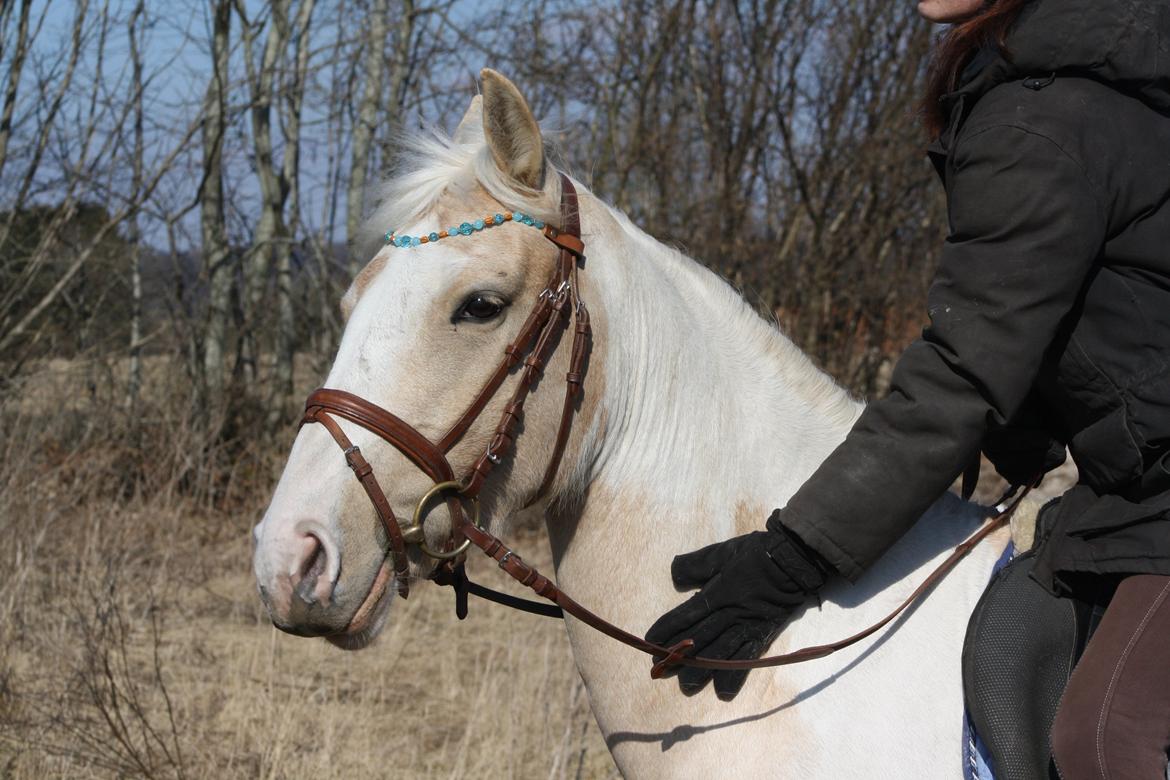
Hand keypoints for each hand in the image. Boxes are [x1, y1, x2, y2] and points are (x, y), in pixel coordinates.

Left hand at [644, 510, 827, 698]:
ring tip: (686, 685)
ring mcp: (746, 627)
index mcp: (717, 593)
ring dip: (701, 670)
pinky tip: (723, 692)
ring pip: (719, 654)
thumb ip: (696, 565)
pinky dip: (734, 676)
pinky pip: (746, 660)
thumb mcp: (721, 552)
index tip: (650, 641)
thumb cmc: (755, 553)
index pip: (686, 614)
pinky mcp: (762, 636)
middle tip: (660, 670)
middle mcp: (729, 614)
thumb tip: (675, 575)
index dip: (667, 629)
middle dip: (678, 655)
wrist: (792, 560)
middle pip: (699, 639)